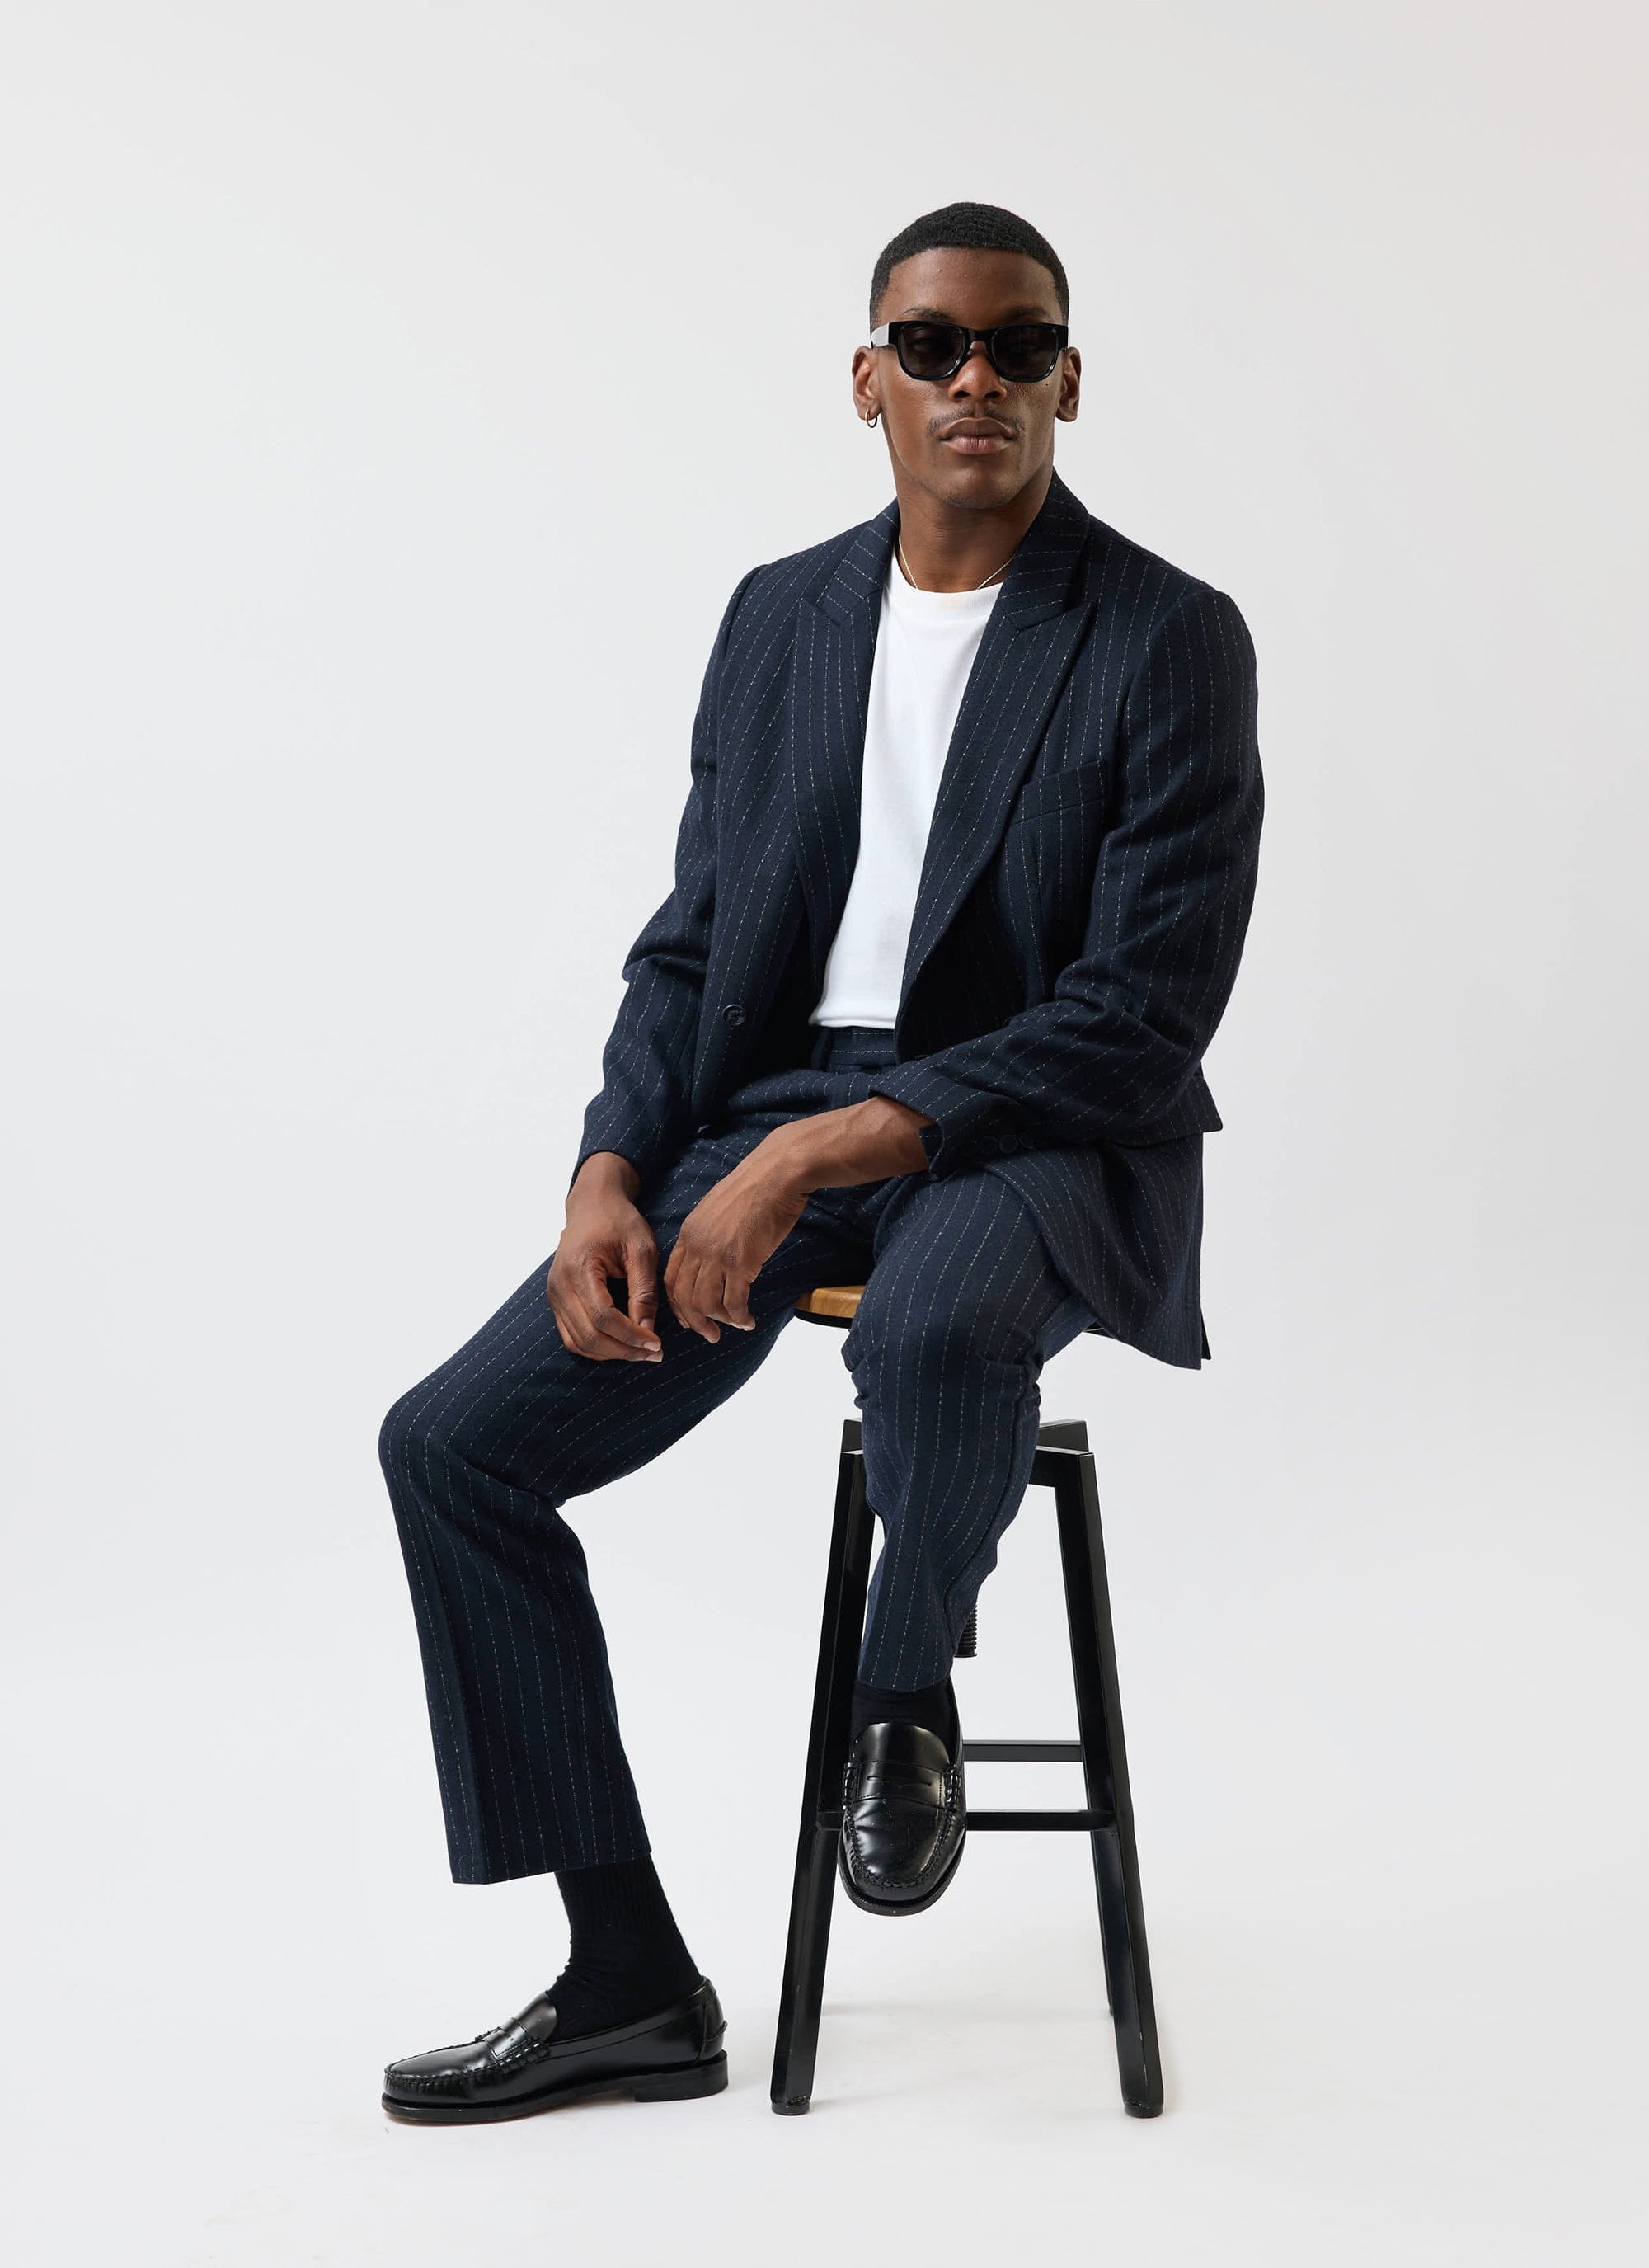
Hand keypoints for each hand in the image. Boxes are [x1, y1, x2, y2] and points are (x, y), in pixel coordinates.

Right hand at [548, 1154, 662, 1361]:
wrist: (592, 1205)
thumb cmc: (619, 1222)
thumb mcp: (641, 1248)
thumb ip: (644, 1290)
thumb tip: (648, 1330)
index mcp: (579, 1267)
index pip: (603, 1317)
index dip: (631, 1336)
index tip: (657, 1345)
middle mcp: (560, 1285)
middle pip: (588, 1335)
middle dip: (623, 1351)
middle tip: (654, 1354)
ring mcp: (554, 1295)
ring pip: (578, 1342)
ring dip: (610, 1354)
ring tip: (640, 1351)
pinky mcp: (556, 1301)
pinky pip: (572, 1336)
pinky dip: (596, 1347)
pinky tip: (621, 1344)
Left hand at [663, 1140, 808, 1341]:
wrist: (777, 1173)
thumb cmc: (756, 1189)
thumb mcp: (718, 1210)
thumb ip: (709, 1235)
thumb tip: (715, 1260)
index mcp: (689, 1232)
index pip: (671, 1277)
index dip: (678, 1303)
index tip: (690, 1317)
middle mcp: (697, 1245)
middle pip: (683, 1296)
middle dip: (696, 1321)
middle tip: (710, 1335)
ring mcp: (717, 1254)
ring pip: (705, 1303)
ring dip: (719, 1321)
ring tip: (736, 1325)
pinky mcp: (741, 1260)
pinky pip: (733, 1301)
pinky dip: (740, 1317)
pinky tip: (749, 1320)